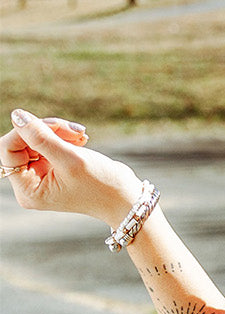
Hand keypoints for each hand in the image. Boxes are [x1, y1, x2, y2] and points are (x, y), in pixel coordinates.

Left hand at [1, 109, 143, 227]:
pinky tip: (80, 139)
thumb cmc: (100, 186)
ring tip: (80, 135)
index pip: (8, 149)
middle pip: (21, 142)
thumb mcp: (70, 159)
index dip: (25, 132)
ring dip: (57, 132)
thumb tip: (16, 115)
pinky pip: (47, 142)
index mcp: (28, 190)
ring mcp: (39, 175)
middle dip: (45, 131)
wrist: (125, 198)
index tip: (53, 126)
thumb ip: (40, 137)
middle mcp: (29, 184)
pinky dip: (62, 136)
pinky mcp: (51, 167)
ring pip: (34, 139)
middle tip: (73, 129)